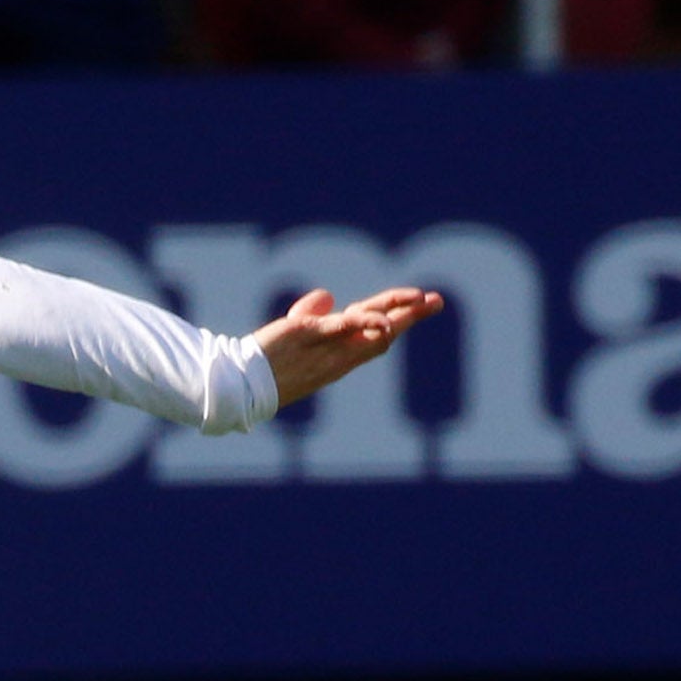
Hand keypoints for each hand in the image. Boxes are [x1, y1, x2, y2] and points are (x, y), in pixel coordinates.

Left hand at [251, 285, 443, 408]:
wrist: (242, 386)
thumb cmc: (267, 361)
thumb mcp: (295, 331)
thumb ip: (312, 312)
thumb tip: (327, 294)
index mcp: (339, 352)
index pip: (376, 333)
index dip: (399, 318)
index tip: (422, 304)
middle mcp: (338, 354)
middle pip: (383, 333)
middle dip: (411, 316)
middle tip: (437, 301)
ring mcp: (325, 348)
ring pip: (370, 332)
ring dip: (398, 315)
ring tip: (421, 302)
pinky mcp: (306, 335)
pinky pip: (340, 327)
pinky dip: (363, 323)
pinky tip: (383, 321)